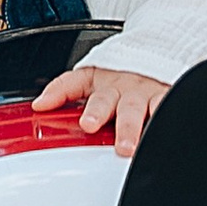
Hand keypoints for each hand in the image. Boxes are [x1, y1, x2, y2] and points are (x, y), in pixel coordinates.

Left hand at [33, 63, 169, 155]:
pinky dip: (166, 119)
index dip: (58, 92)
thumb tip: (38, 105)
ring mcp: (147, 93)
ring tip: (127, 148)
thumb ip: (64, 90)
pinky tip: (163, 134)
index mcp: (100, 83)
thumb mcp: (92, 79)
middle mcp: (121, 87)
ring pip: (139, 107)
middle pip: (107, 99)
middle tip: (89, 125)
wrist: (160, 58)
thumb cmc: (122, 79)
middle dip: (98, 112)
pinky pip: (168, 106)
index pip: (73, 82)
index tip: (43, 105)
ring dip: (133, 126)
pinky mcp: (168, 97)